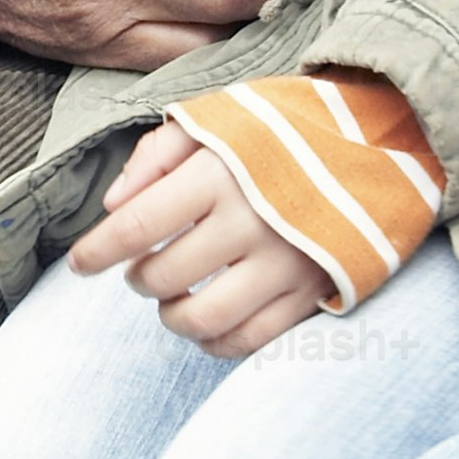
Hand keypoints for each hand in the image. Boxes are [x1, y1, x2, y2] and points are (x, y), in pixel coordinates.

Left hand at [67, 122, 337, 357]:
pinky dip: (216, 341)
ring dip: (171, 316)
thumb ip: (157, 155)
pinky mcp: (312, 291)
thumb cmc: (281, 128)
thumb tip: (113, 205)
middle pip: (164, 278)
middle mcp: (251, 222)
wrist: (378, 139)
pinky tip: (208, 320)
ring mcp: (285, 262)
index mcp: (220, 173)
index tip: (80, 263)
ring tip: (171, 297)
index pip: (137, 226)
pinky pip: (250, 339)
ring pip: (203, 321)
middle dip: (136, 279)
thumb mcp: (217, 117)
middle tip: (139, 267)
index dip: (98, 251)